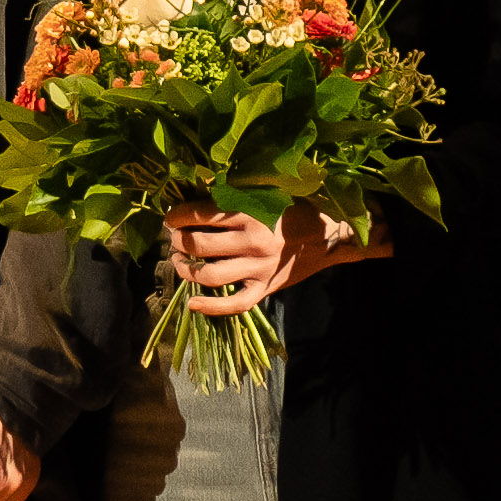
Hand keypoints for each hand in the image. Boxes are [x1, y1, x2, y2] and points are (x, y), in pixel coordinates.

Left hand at [163, 205, 375, 312]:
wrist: (329, 235)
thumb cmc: (293, 209)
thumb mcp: (264, 193)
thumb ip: (233, 196)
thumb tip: (195, 193)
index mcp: (249, 212)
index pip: (198, 214)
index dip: (176, 217)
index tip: (171, 219)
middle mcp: (252, 241)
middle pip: (198, 245)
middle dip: (179, 242)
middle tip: (175, 239)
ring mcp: (258, 268)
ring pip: (209, 275)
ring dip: (186, 270)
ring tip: (180, 262)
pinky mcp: (265, 288)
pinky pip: (235, 304)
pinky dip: (210, 307)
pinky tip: (192, 303)